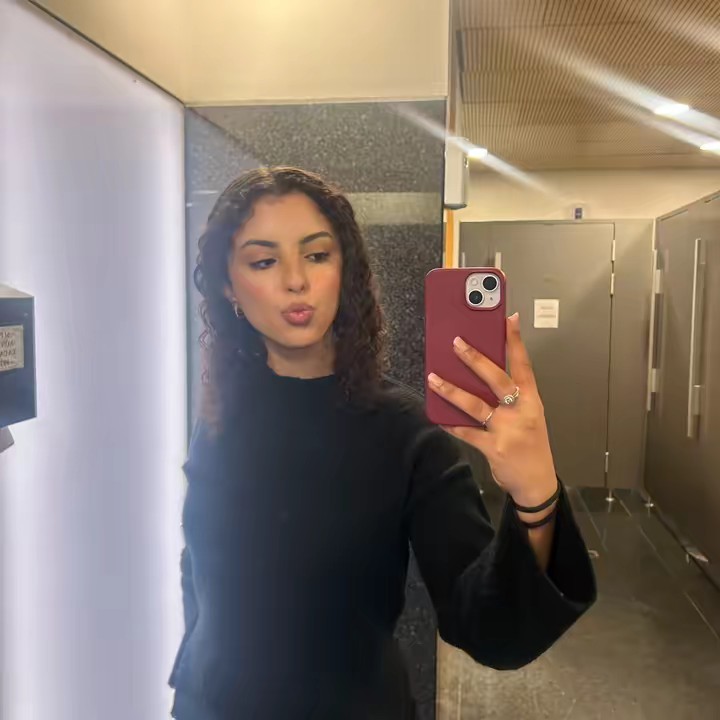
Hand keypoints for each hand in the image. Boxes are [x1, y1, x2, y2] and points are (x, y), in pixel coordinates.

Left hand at [427, 313, 557, 507]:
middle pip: (496, 379)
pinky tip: (437, 415)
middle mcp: (521, 412)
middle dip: (475, 359)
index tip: (509, 319)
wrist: (537, 482)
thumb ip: (510, 396)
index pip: (524, 365)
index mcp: (532, 400)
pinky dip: (451, 423)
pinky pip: (466, 432)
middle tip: (457, 342)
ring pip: (475, 405)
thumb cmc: (531, 443)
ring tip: (433, 378)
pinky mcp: (494, 448)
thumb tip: (480, 372)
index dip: (516, 342)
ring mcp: (507, 430)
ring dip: (452, 390)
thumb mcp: (529, 414)